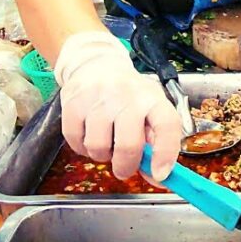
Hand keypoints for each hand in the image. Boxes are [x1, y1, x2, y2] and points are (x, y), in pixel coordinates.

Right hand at [54, 33, 180, 181]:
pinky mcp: (73, 103)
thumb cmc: (128, 95)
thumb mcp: (149, 109)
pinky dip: (82, 148)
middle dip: (125, 167)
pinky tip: (89, 135)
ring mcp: (98, 98)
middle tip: (124, 168)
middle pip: (128, 146)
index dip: (166, 154)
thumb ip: (155, 142)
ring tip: (105, 143)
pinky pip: (76, 142)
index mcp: (152, 99)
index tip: (160, 174)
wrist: (95, 64)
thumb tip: (156, 177)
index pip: (167, 125)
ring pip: (98, 148)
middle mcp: (127, 96)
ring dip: (101, 156)